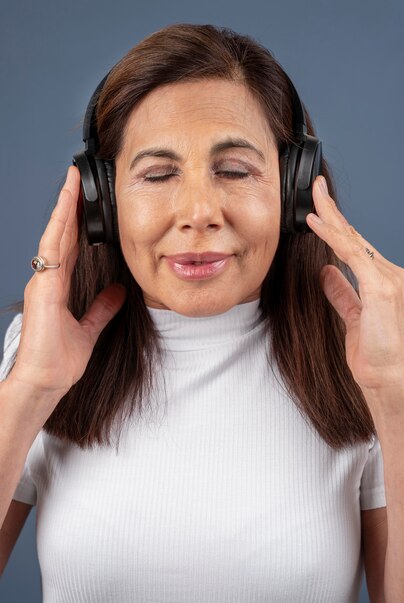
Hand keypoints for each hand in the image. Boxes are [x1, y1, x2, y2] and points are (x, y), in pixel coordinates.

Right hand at [8, 165, 126, 398]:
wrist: (44, 382)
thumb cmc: (58, 361)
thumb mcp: (89, 330)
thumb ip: (102, 308)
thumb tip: (119, 291)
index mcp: (57, 287)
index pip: (69, 246)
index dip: (77, 222)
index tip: (86, 201)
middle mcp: (48, 279)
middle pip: (62, 234)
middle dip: (71, 205)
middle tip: (78, 177)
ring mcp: (43, 281)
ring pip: (56, 234)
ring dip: (65, 206)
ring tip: (73, 180)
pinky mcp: (43, 286)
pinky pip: (53, 248)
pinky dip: (60, 224)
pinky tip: (67, 205)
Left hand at [306, 176, 403, 392]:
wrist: (387, 378)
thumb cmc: (373, 353)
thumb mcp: (352, 316)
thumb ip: (341, 292)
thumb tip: (326, 272)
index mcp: (384, 280)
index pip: (356, 245)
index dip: (337, 226)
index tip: (320, 208)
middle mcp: (389, 274)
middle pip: (355, 236)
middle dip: (333, 210)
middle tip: (316, 187)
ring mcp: (388, 279)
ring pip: (352, 240)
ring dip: (331, 216)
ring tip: (313, 196)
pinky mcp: (380, 288)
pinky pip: (350, 255)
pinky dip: (332, 237)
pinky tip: (316, 224)